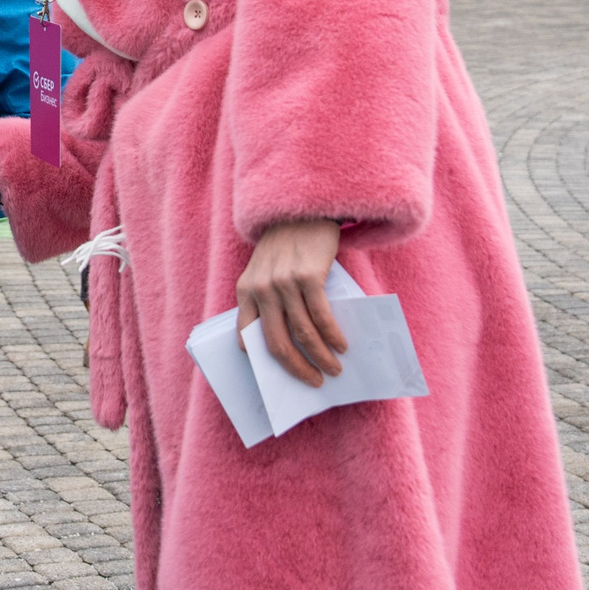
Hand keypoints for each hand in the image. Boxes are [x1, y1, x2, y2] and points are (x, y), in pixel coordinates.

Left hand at [235, 220, 348, 387]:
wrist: (302, 208)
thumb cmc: (287, 245)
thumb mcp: (265, 270)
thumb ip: (268, 300)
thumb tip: (290, 342)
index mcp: (246, 291)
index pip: (248, 337)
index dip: (265, 363)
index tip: (282, 378)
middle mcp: (261, 289)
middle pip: (277, 343)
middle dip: (298, 369)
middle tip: (315, 381)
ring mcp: (284, 283)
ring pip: (303, 334)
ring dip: (321, 357)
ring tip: (334, 368)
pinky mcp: (307, 276)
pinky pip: (322, 316)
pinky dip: (333, 336)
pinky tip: (342, 346)